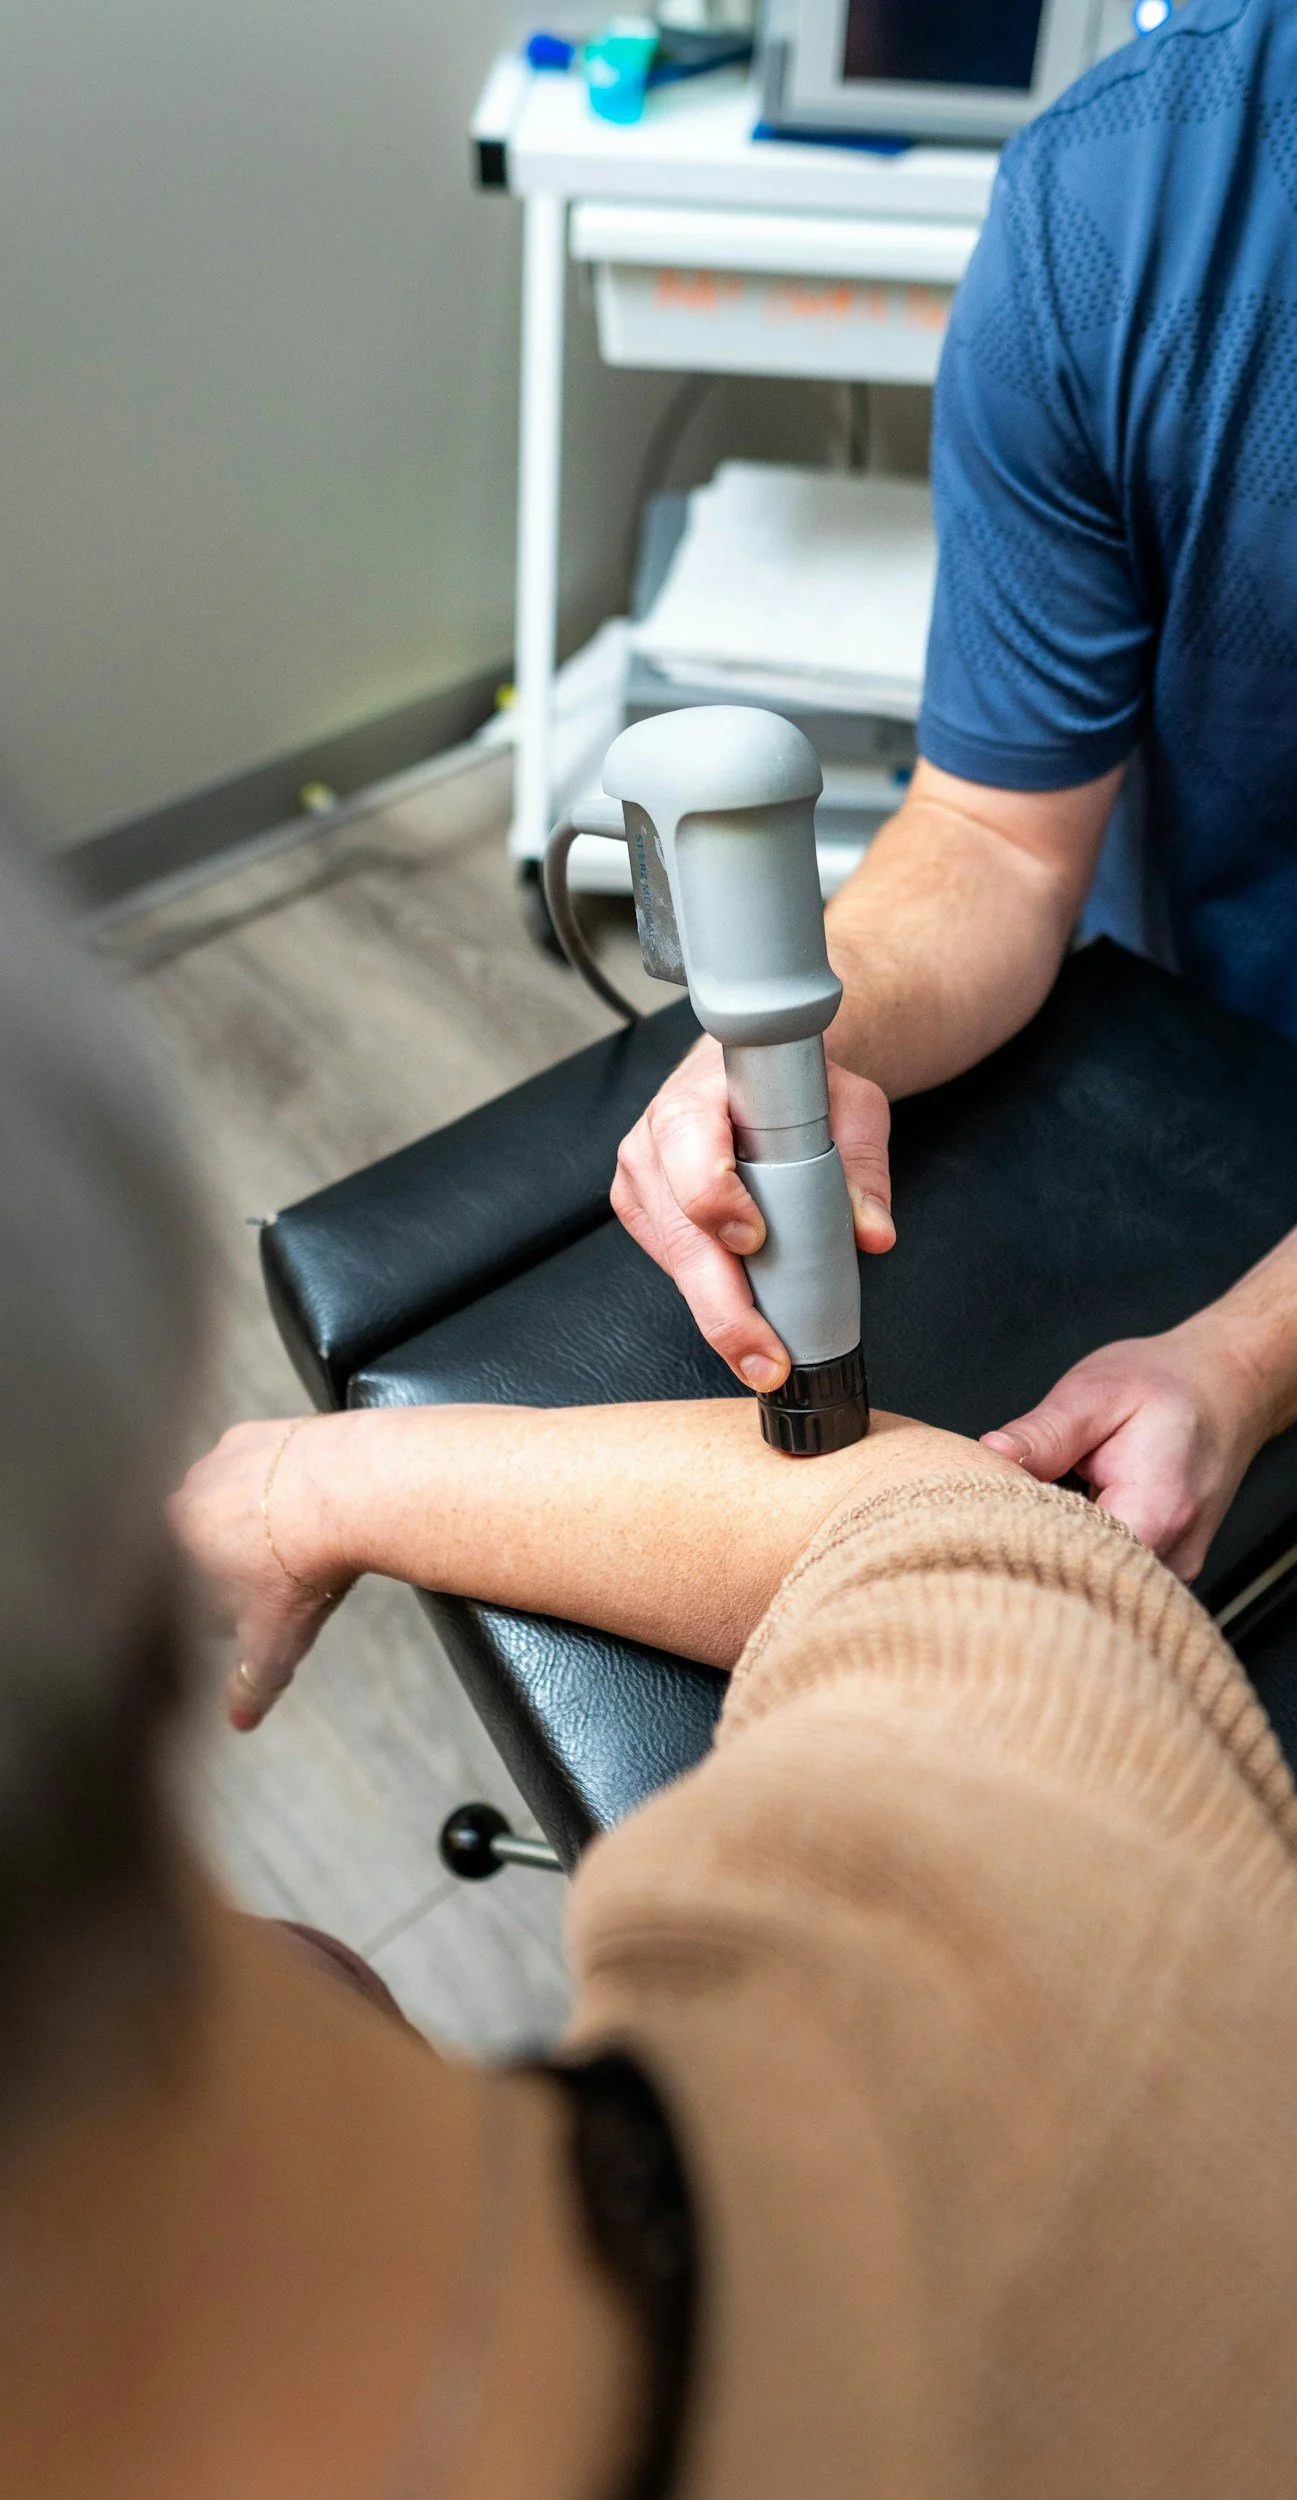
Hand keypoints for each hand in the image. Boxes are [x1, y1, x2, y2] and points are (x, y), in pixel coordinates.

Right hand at [167, 1418, 349, 1728]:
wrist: (353, 1489)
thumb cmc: (302, 1566)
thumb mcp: (273, 1642)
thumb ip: (249, 1684)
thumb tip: (238, 1721)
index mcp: (174, 1543)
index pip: (180, 1586)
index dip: (220, 1605)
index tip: (258, 1606)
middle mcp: (186, 1495)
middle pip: (202, 1540)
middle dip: (236, 1560)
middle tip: (286, 1574)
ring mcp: (220, 1457)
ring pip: (230, 1498)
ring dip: (257, 1517)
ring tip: (304, 1537)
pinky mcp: (260, 1431)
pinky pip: (260, 1464)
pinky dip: (279, 1480)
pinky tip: (311, 1498)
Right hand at [612, 1035, 893, 1389]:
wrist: (758, 1076)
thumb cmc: (796, 1086)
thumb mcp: (849, 1106)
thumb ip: (863, 1165)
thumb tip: (872, 1232)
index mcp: (697, 1098)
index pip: (690, 1150)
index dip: (717, 1201)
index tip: (754, 1240)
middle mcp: (655, 1140)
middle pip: (680, 1234)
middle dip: (724, 1307)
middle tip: (765, 1356)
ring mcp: (642, 1180)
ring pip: (674, 1262)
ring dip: (719, 1313)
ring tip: (762, 1355)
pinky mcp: (643, 1212)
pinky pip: (671, 1266)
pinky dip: (708, 1295)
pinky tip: (741, 1317)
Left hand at [979, 1317, 1271, 1579]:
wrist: (1224, 1387)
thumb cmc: (1166, 1386)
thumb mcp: (1096, 1392)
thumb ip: (1046, 1431)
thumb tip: (989, 1454)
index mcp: (1155, 1512)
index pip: (1069, 1559)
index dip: (1021, 1538)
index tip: (994, 1506)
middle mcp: (1172, 1554)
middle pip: (1080, 1578)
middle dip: (1035, 1545)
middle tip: (1015, 1500)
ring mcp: (1173, 1568)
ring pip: (1094, 1577)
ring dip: (1061, 1546)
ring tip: (1053, 1499)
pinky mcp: (1166, 1567)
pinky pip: (1112, 1571)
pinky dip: (1084, 1546)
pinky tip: (1075, 1515)